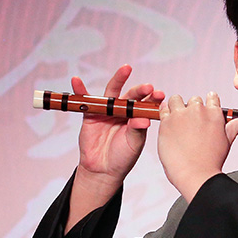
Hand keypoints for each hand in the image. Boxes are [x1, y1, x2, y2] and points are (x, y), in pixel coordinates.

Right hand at [66, 65, 164, 231]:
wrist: (103, 169)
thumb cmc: (123, 157)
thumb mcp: (133, 144)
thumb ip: (136, 130)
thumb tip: (143, 120)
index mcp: (138, 118)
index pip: (146, 104)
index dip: (153, 99)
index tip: (160, 95)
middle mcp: (124, 111)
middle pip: (132, 95)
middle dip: (140, 90)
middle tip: (148, 87)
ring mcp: (108, 110)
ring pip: (113, 91)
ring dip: (119, 79)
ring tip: (126, 68)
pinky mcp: (92, 113)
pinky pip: (86, 100)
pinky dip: (80, 90)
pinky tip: (76, 81)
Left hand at [158, 91, 237, 200]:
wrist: (196, 175)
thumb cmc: (211, 161)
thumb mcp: (227, 141)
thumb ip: (236, 126)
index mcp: (214, 113)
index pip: (211, 97)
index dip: (207, 104)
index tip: (204, 114)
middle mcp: (197, 110)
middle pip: (193, 100)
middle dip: (191, 109)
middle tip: (190, 125)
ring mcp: (181, 115)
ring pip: (176, 99)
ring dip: (176, 107)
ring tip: (177, 121)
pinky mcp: (166, 122)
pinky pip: (162, 109)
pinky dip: (164, 113)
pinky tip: (168, 124)